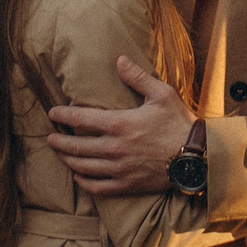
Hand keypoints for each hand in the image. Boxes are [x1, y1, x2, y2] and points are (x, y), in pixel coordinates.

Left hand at [46, 56, 197, 197]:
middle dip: (58, 141)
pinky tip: (79, 176)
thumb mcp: (161, 94)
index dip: (62, 115)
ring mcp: (119, 169)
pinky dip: (84, 182)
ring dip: (67, 160)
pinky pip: (97, 187)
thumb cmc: (179, 123)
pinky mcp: (127, 185)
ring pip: (83, 167)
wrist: (197, 157)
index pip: (80, 119)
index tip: (52, 113)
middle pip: (76, 146)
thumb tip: (119, 59)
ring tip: (60, 154)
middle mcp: (115, 148)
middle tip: (49, 137)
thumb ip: (137, 77)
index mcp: (120, 124)